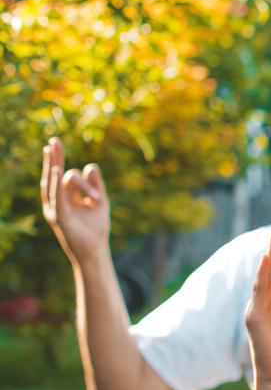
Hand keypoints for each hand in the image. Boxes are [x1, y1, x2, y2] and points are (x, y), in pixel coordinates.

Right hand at [41, 137, 110, 263]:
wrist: (95, 250)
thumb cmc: (95, 227)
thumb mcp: (99, 202)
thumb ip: (96, 185)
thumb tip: (90, 165)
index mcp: (67, 195)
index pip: (67, 174)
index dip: (72, 166)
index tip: (83, 166)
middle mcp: (57, 199)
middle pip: (54, 174)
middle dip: (55, 157)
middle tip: (54, 139)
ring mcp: (55, 207)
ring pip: (58, 182)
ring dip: (57, 165)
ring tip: (52, 148)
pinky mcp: (59, 216)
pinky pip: (57, 197)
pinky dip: (57, 184)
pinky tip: (57, 170)